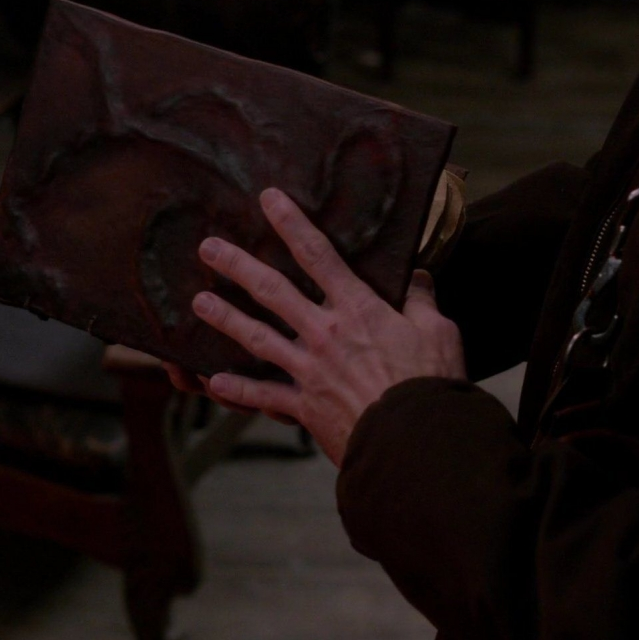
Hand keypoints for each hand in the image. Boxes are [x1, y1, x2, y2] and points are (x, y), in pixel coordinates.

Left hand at [192, 188, 466, 465]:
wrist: (414, 440)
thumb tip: (419, 276)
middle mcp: (325, 333)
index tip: (269, 199)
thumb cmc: (430, 383)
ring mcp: (309, 370)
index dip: (292, 223)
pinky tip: (212, 382)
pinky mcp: (304, 407)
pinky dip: (237, 390)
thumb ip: (423, 301)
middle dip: (238, 266)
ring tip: (199, 303)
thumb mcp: (439, 331)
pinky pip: (263, 396)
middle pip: (273, 291)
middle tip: (209, 248)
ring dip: (226, 318)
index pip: (319, 255)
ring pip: (258, 337)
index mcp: (358, 309)